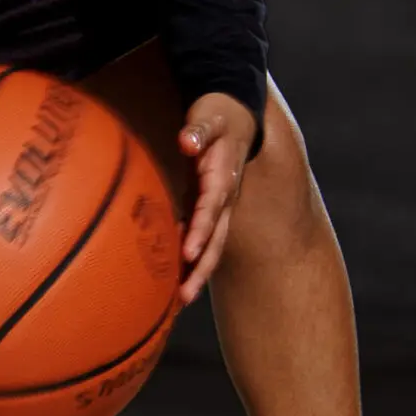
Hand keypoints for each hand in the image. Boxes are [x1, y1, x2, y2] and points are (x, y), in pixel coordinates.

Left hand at [173, 92, 258, 303]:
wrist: (238, 115)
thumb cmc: (218, 115)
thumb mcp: (210, 117)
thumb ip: (198, 130)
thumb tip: (187, 141)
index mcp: (222, 177)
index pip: (211, 208)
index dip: (200, 230)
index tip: (188, 252)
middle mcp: (224, 197)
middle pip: (215, 238)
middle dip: (202, 267)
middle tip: (185, 296)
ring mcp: (219, 205)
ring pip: (213, 243)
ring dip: (199, 271)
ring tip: (182, 300)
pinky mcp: (210, 207)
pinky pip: (203, 237)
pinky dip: (192, 258)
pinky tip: (177, 279)